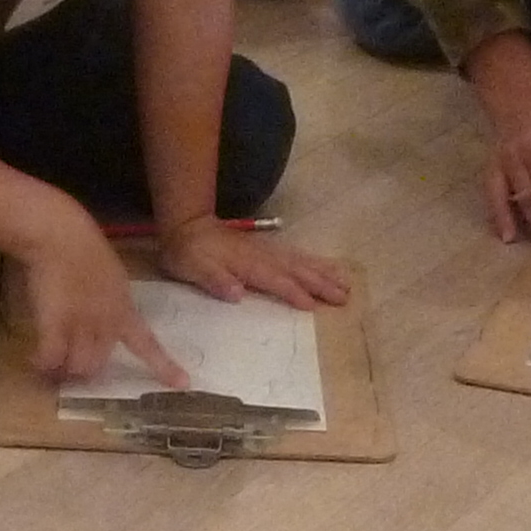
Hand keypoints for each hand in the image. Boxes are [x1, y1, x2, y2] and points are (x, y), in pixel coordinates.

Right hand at [25, 215, 183, 383]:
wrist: (61, 236)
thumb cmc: (82, 247)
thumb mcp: (109, 275)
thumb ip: (109, 298)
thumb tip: (102, 310)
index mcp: (124, 310)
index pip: (147, 344)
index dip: (164, 366)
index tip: (184, 384)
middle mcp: (107, 324)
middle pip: (99, 364)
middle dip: (84, 371)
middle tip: (67, 369)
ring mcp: (82, 326)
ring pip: (78, 367)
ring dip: (64, 371)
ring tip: (50, 366)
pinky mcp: (56, 325)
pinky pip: (51, 358)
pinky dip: (43, 364)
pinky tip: (36, 361)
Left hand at [156, 212, 349, 309]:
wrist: (185, 223)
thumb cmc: (185, 252)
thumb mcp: (190, 267)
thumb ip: (213, 279)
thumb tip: (237, 293)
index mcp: (244, 264)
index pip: (273, 280)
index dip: (292, 292)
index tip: (312, 306)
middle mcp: (261, 255)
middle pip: (295, 270)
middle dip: (320, 283)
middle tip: (344, 297)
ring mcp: (266, 250)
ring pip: (300, 261)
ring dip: (324, 272)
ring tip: (346, 283)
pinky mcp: (266, 249)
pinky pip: (296, 255)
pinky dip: (314, 261)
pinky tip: (328, 267)